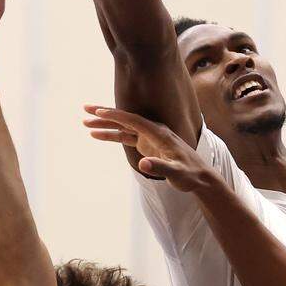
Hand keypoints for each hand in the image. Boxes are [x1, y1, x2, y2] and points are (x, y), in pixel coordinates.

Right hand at [83, 105, 209, 190]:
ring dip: (105, 124)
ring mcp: (150, 136)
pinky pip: (126, 136)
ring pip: (124, 127)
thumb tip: (143, 165)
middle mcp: (154, 131)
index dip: (117, 116)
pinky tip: (98, 134)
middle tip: (85, 109)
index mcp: (160, 133)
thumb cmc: (190, 174)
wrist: (200, 177)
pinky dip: (112, 135)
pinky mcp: (147, 144)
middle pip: (126, 120)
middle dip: (106, 114)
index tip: (99, 112)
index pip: (134, 120)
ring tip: (85, 123)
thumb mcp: (177, 173)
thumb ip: (161, 168)